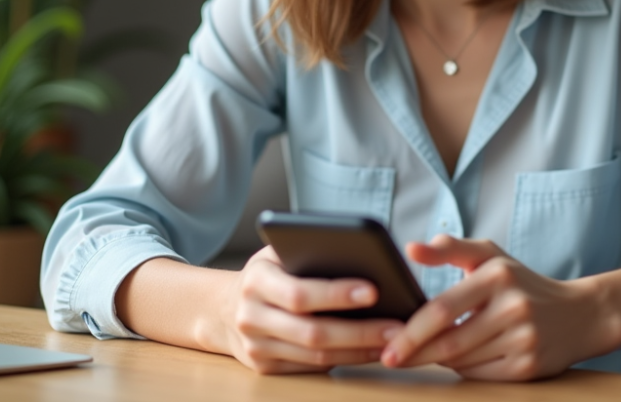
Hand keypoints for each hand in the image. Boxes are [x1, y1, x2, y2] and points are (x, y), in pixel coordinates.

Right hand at [216, 245, 404, 373]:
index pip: (300, 293)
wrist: (222, 309)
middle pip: (312, 332)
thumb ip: (306, 251)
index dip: (337, 294)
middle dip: (360, 331)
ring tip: (393, 341)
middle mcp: (252, 317)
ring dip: (359, 350)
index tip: (373, 290)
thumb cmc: (266, 274)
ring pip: (315, 356)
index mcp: (256, 282)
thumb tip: (361, 255)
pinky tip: (370, 351)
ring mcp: (256, 348)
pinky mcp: (265, 368)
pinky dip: (344, 360)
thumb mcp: (276, 254)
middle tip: (397, 326)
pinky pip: (311, 368)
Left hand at [380, 235, 619, 379]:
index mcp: (498, 275)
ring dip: (438, 361)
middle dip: (415, 353)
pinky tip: (457, 361)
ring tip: (422, 355)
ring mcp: (524, 339)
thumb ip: (450, 249)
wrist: (580, 315)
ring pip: (463, 361)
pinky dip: (463, 370)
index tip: (389, 343)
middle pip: (450, 342)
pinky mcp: (529, 367)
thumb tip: (410, 250)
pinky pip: (481, 375)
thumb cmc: (523, 283)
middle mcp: (513, 307)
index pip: (443, 308)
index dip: (412, 330)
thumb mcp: (491, 257)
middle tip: (391, 359)